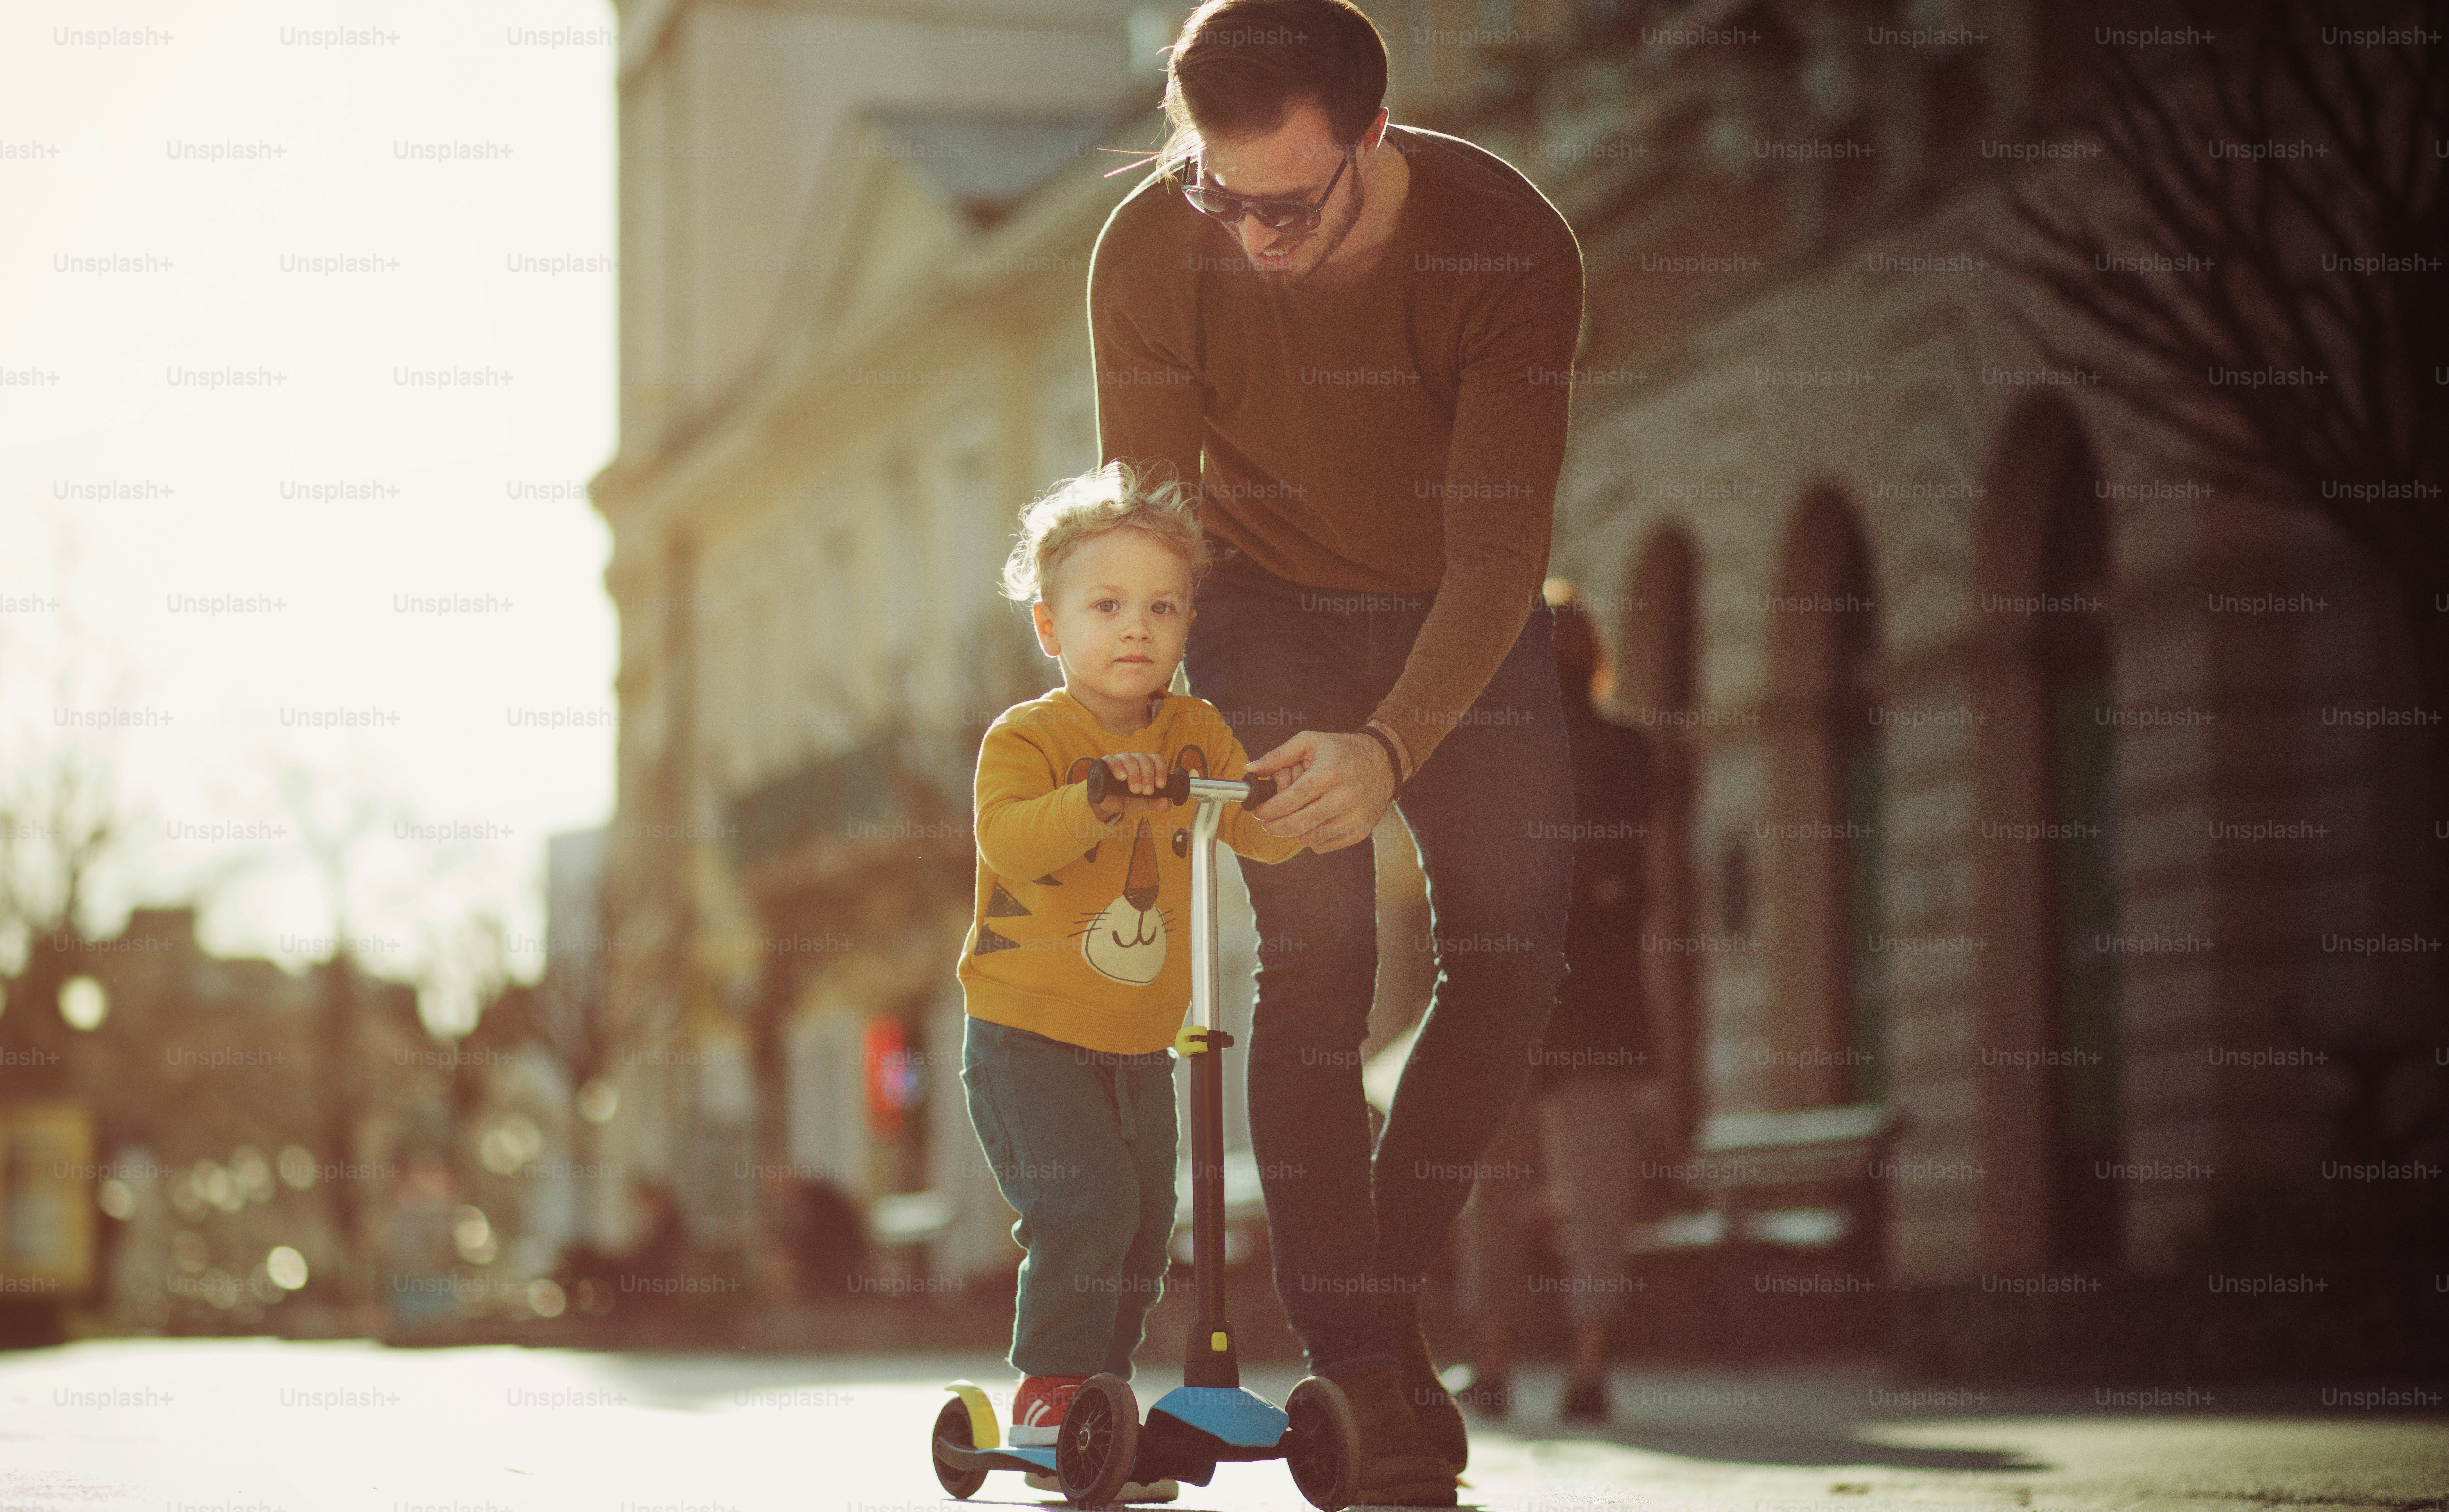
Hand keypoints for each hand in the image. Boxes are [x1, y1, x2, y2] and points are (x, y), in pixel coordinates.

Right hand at [1089, 752, 1172, 820]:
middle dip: (1148, 776)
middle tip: (1147, 791)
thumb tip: (1166, 803)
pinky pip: (1111, 760)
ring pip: (1129, 759)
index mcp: (1146, 765)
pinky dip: (1117, 767)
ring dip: (1135, 774)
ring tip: (1136, 789)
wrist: (1108, 804)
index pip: (1157, 759)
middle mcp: (1134, 759)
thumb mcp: (1144, 803)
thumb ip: (1157, 804)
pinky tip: (1122, 777)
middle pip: (1144, 759)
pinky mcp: (1105, 763)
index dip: (1161, 770)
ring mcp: (1119, 759)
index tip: (1161, 785)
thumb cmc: (1128, 799)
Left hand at [1246, 730, 1396, 853]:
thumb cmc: (1342, 751)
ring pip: (1307, 838)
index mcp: (1327, 775)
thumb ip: (1278, 756)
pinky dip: (1312, 837)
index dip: (1265, 810)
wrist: (1384, 761)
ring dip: (1293, 831)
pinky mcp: (1360, 831)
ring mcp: (1353, 818)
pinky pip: (1323, 846)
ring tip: (1295, 814)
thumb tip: (1250, 770)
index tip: (1257, 810)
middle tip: (1266, 820)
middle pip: (1294, 825)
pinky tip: (1313, 820)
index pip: (1286, 802)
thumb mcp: (1310, 742)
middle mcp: (1342, 799)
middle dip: (1272, 825)